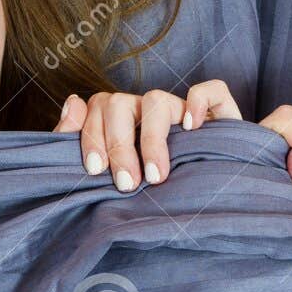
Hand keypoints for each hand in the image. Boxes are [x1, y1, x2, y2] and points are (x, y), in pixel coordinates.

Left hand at [52, 79, 241, 191]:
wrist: (214, 200)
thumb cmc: (157, 191)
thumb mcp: (113, 175)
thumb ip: (82, 141)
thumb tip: (72, 101)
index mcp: (123, 122)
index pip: (98, 107)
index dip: (92, 135)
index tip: (96, 170)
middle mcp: (149, 112)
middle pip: (120, 103)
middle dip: (118, 145)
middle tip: (126, 184)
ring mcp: (183, 110)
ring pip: (156, 99)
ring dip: (150, 138)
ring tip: (156, 177)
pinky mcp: (220, 111)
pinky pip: (210, 90)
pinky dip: (199, 102)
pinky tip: (191, 129)